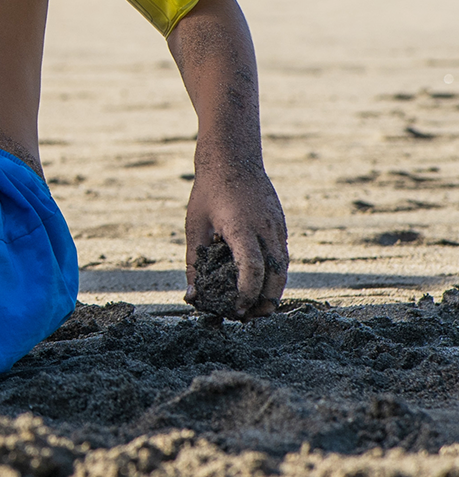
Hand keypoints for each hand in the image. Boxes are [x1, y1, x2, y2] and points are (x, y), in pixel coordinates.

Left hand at [183, 163, 288, 317]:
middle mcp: (266, 229)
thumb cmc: (208, 193)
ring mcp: (277, 227)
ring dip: (273, 291)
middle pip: (276, 275)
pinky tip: (260, 284)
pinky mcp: (280, 225)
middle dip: (266, 301)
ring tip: (255, 308)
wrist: (232, 159)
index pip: (253, 268)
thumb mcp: (194, 227)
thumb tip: (193, 297)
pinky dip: (275, 274)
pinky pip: (282, 256)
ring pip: (284, 268)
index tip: (237, 309)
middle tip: (249, 317)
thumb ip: (194, 263)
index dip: (247, 293)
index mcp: (242, 228)